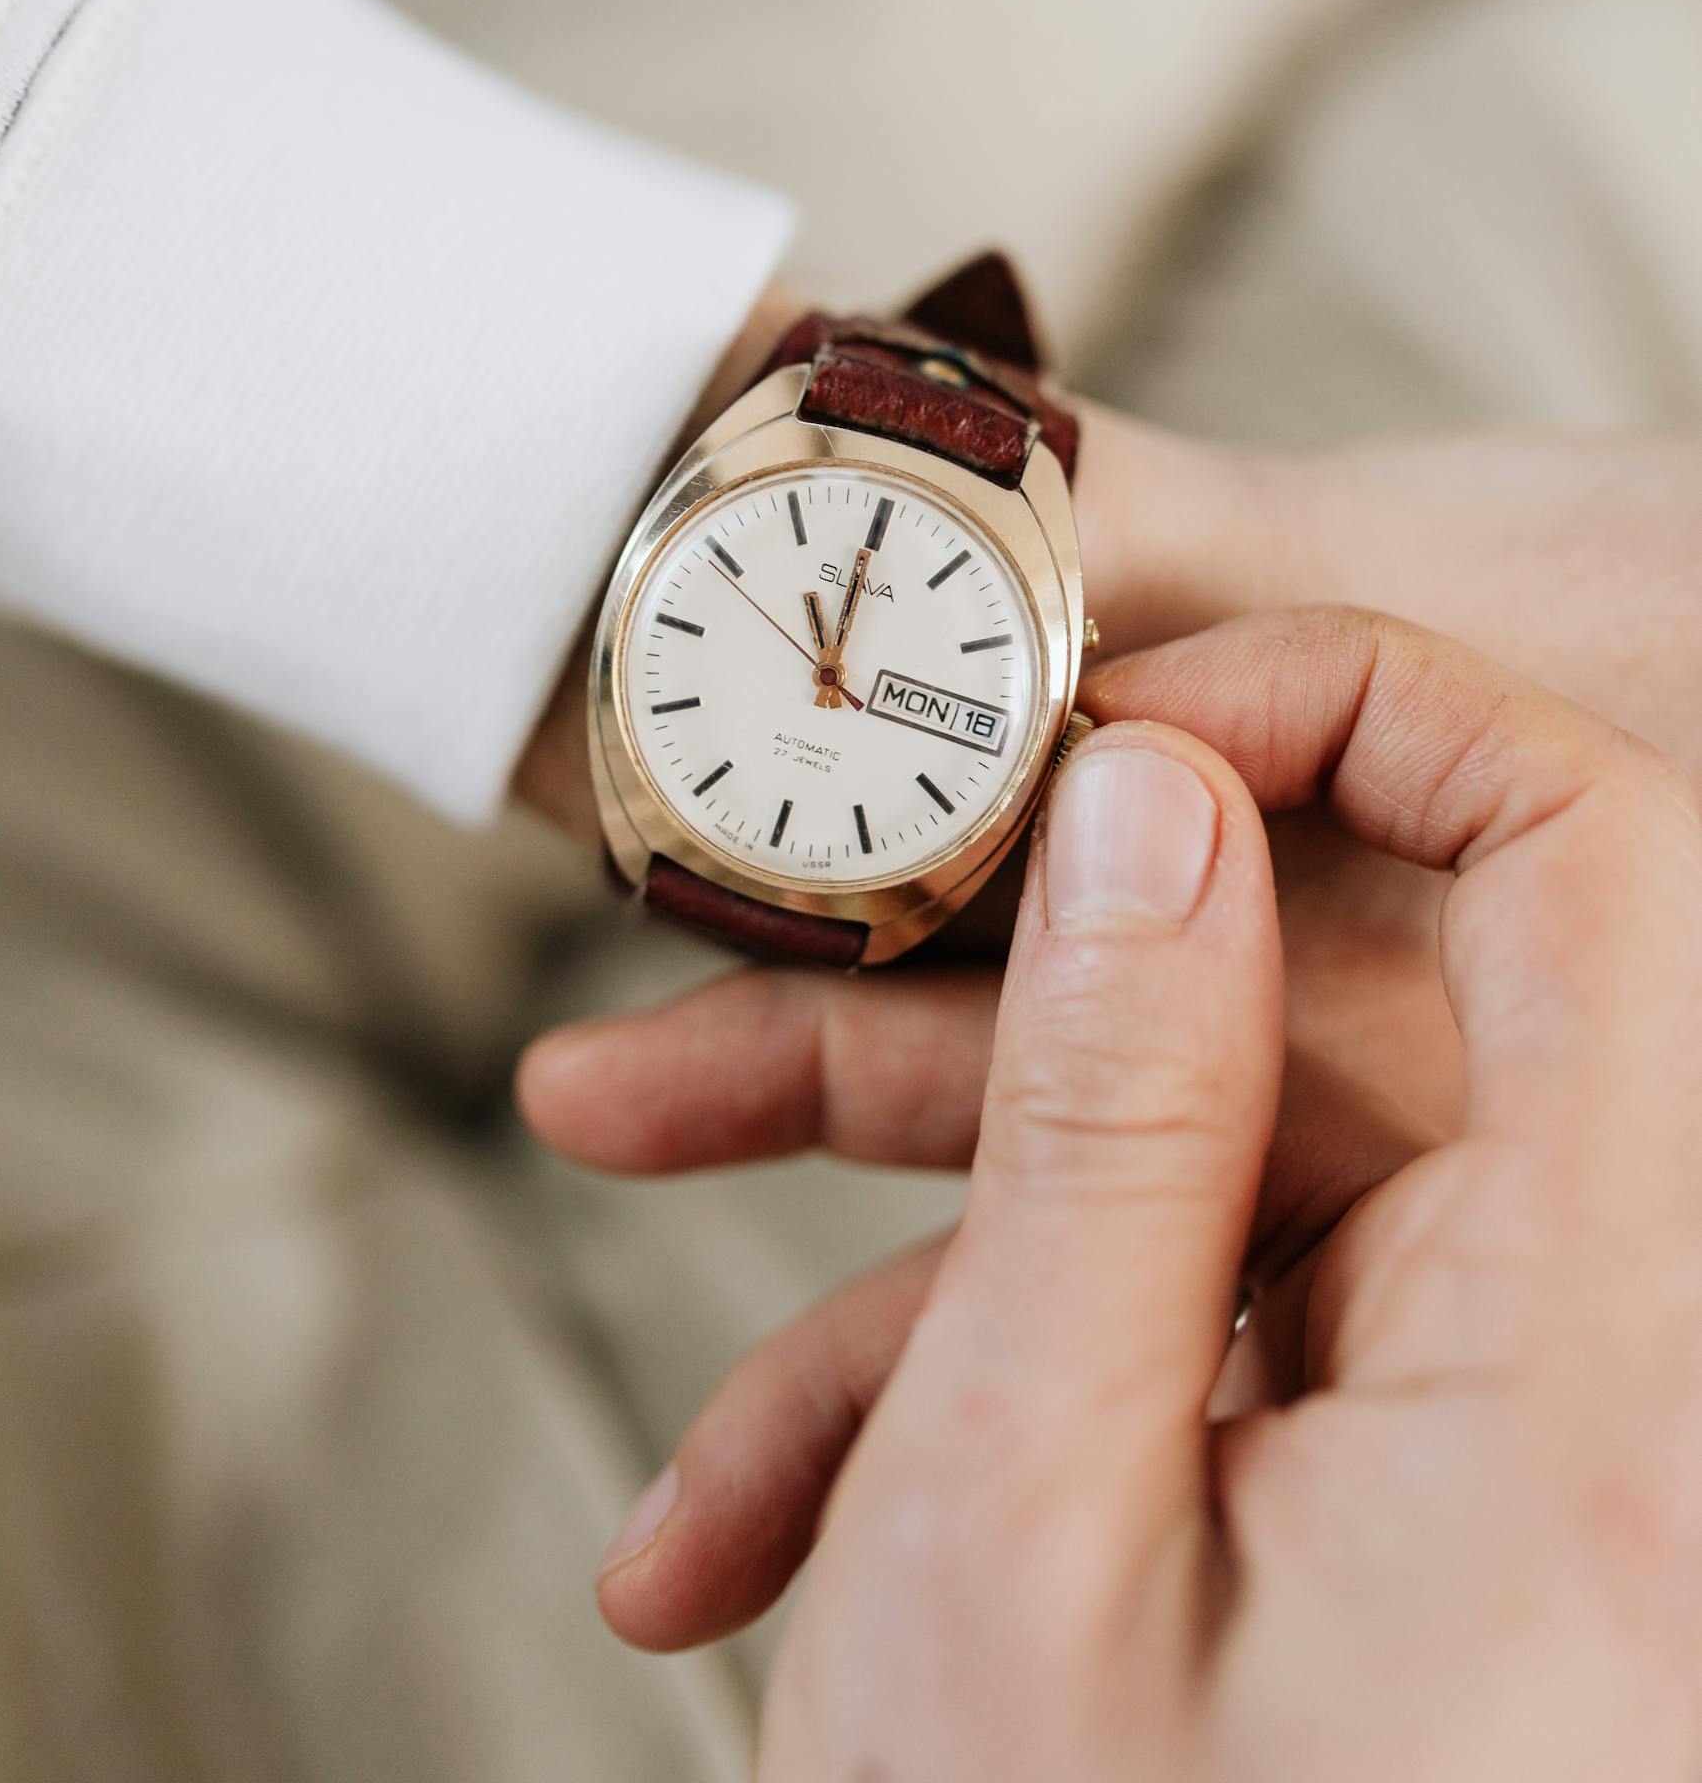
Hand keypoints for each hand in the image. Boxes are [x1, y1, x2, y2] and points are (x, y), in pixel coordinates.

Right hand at [518, 420, 1701, 1646]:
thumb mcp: (1025, 1524)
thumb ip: (1112, 1130)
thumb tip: (1142, 814)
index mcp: (1597, 1365)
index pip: (1584, 851)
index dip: (1345, 707)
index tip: (1110, 729)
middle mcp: (1588, 1368)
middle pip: (1316, 1004)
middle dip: (981, 967)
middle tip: (751, 935)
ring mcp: (1481, 1428)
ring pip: (1205, 1165)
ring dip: (911, 1185)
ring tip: (634, 1139)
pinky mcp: (1380, 1490)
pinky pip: (1190, 1335)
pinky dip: (965, 1374)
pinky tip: (753, 1483)